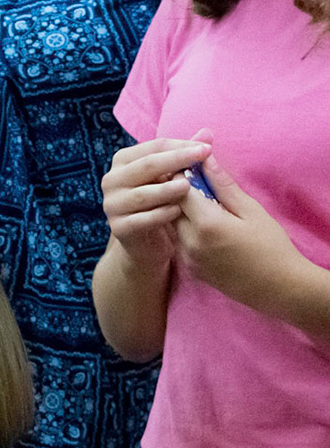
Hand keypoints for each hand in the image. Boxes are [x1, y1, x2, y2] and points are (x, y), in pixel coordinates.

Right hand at [102, 136, 209, 269]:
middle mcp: (112, 180)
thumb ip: (186, 155)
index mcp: (123, 161)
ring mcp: (112, 205)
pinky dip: (160, 214)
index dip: (182, 146)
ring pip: (142, 194)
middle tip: (204, 158)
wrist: (146, 241)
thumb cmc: (161, 201)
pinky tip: (178, 211)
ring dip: (168, 189)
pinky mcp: (118, 228)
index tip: (207, 148)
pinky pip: (141, 220)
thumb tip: (207, 133)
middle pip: (147, 165)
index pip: (154, 147)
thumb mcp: (173, 176)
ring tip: (189, 187)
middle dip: (178, 160)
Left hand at [175, 148, 312, 309]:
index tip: (192, 164)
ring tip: (201, 202)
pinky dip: (186, 229)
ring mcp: (186, 258)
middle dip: (178, 192)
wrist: (275, 286)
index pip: (180, 190)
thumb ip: (224, 186)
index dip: (183, 174)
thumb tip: (206, 161)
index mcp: (206, 224)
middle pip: (171, 208)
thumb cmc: (270, 245)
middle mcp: (189, 243)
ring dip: (181, 211)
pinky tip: (204, 224)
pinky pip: (179, 242)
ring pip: (173, 225)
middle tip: (194, 180)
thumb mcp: (251, 210)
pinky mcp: (188, 269)